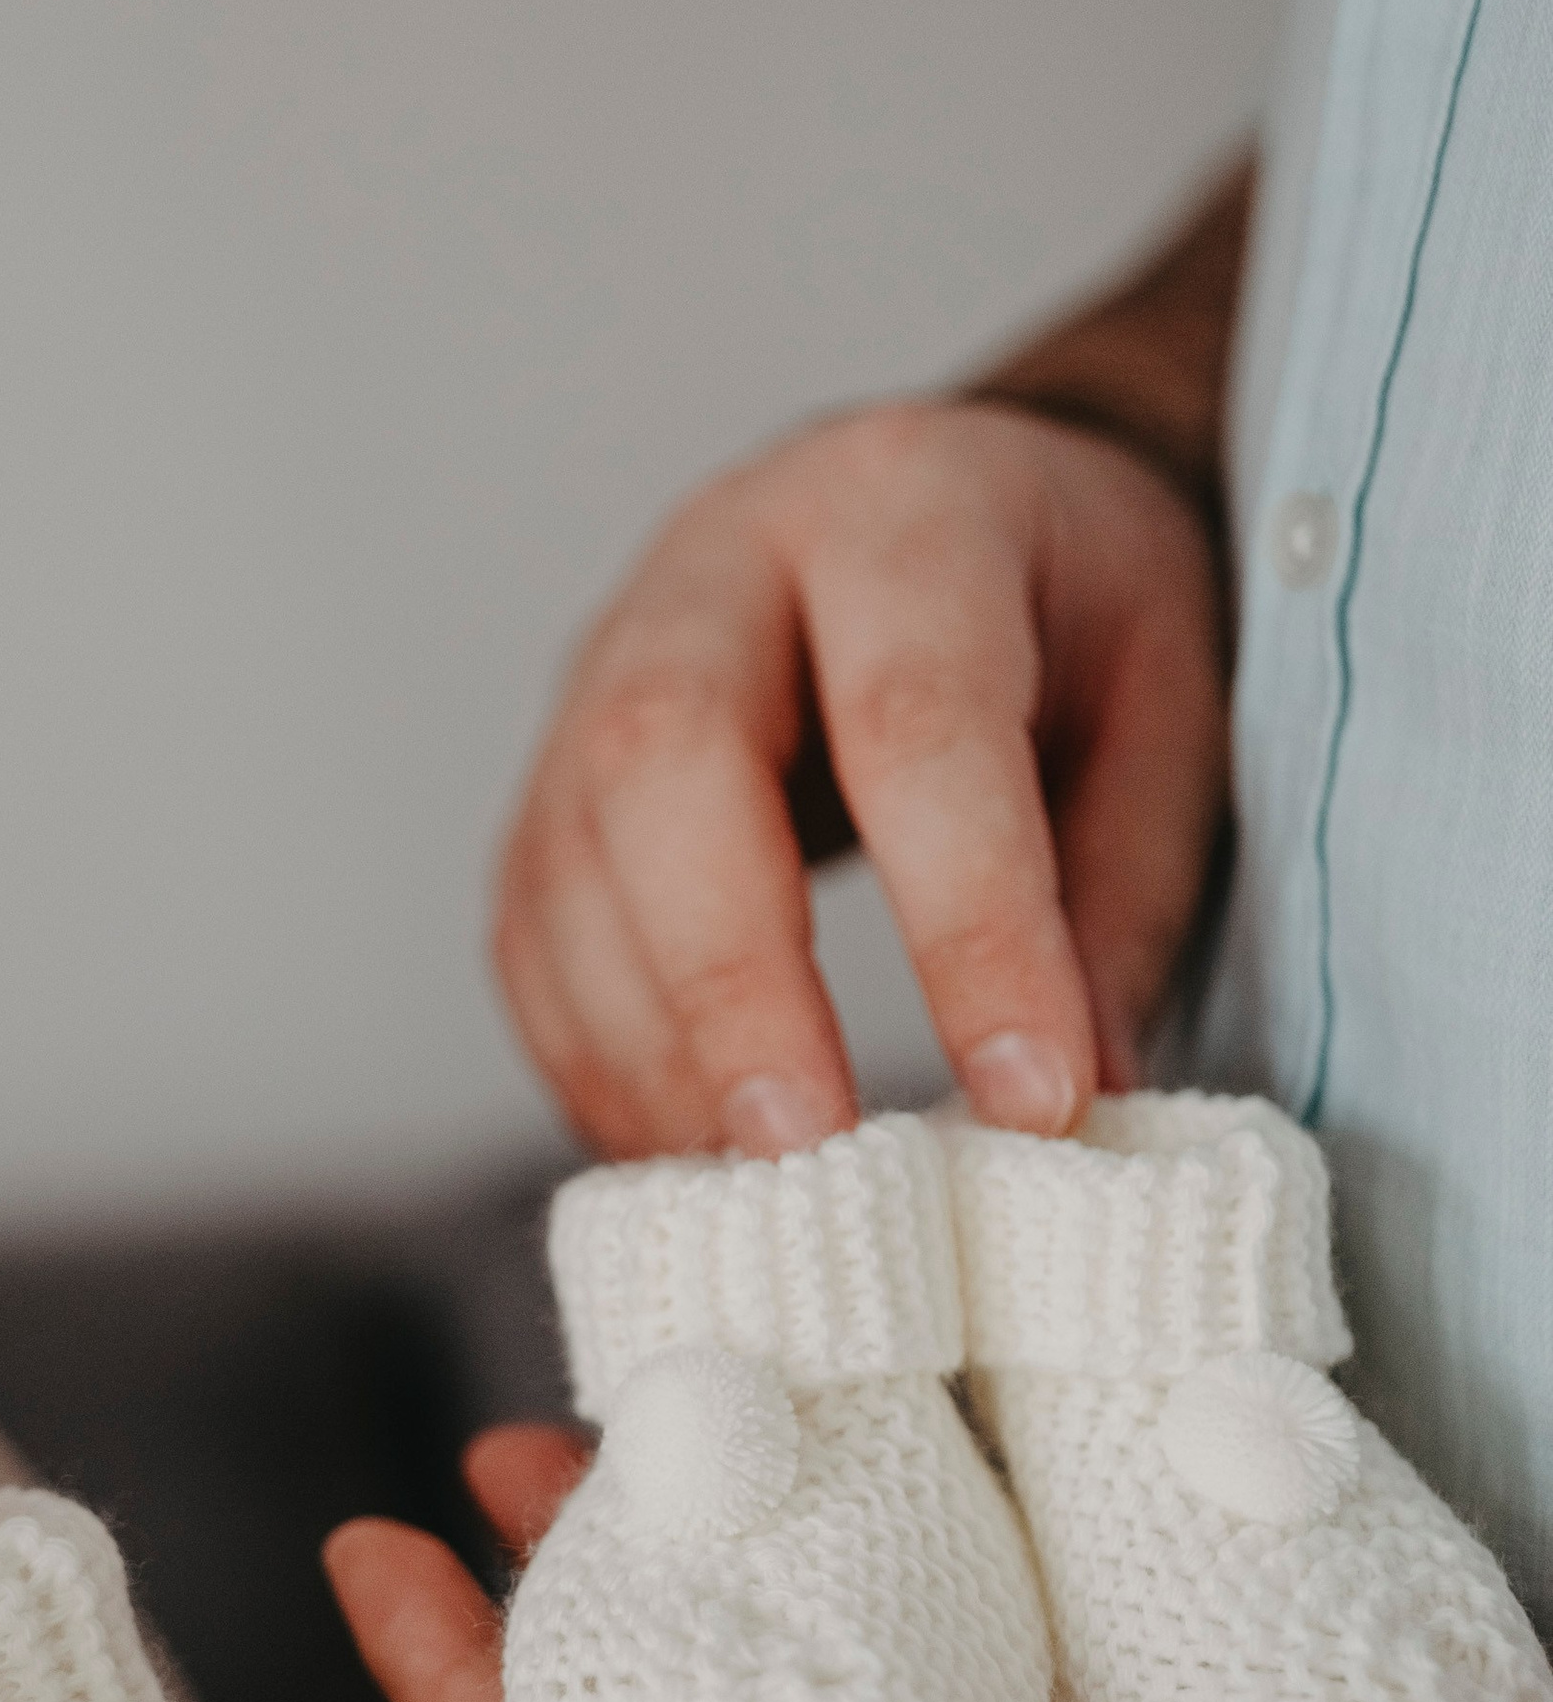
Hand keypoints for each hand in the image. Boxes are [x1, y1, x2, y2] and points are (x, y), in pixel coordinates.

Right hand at [495, 398, 1223, 1157]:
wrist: (946, 504)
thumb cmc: (1074, 608)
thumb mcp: (1171, 703)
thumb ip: (1124, 888)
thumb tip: (1069, 1102)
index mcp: (904, 509)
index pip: (916, 720)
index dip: (968, 925)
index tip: (1030, 1102)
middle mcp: (716, 567)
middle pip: (664, 758)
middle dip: (729, 978)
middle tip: (810, 1150)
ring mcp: (601, 668)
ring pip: (568, 861)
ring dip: (651, 1050)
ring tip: (760, 1197)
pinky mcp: (551, 778)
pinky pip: (531, 936)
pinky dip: (595, 1065)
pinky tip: (684, 1156)